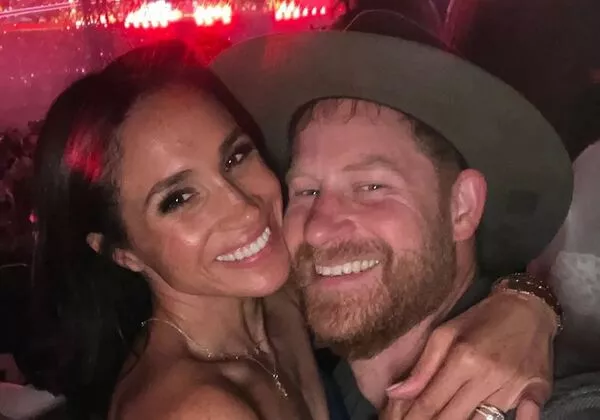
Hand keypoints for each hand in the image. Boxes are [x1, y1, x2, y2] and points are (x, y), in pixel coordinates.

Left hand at [382, 292, 554, 418]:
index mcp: (463, 358)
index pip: (430, 400)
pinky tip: (493, 419)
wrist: (528, 307)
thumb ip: (423, 366)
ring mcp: (514, 388)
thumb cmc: (482, 319)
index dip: (412, 417)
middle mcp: (488, 376)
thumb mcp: (446, 332)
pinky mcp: (539, 393)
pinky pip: (525, 418)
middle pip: (453, 417)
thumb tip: (395, 393)